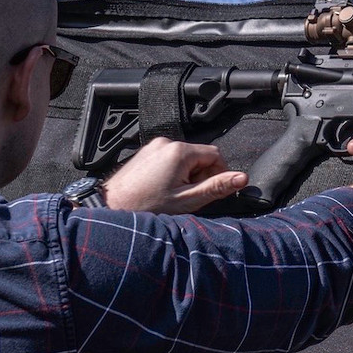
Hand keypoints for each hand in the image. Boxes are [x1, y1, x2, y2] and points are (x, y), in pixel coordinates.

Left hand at [101, 137, 247, 213]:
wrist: (110, 208)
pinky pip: (169, 159)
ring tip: (173, 195)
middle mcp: (166, 143)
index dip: (218, 174)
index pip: (215, 154)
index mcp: (179, 151)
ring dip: (186, 175)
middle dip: (200, 175)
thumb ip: (216, 187)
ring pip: (184, 158)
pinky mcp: (144, 153)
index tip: (210, 190)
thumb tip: (242, 178)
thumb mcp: (188, 200)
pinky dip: (172, 173)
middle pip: (200, 156)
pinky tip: (162, 190)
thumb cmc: (146, 207)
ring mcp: (153, 147)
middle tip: (190, 196)